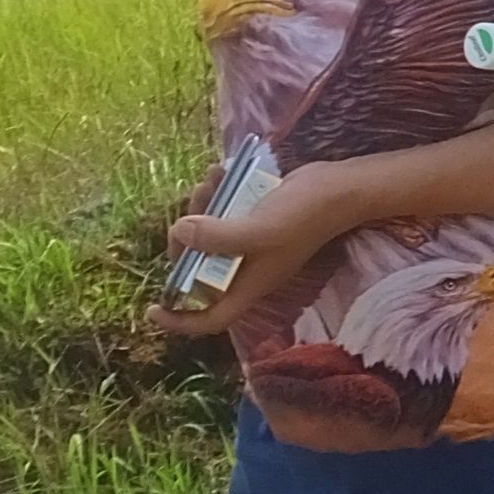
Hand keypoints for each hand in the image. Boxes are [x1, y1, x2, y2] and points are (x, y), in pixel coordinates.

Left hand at [153, 159, 359, 336]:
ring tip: (208, 184)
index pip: (210, 318)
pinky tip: (219, 172)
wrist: (340, 188)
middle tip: (184, 219)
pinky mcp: (256, 219)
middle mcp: (247, 268)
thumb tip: (179, 232)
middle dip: (184, 245)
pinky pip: (224, 214)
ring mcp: (251, 243)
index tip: (153, 308)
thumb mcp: (258, 230)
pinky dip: (216, 195)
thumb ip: (216, 236)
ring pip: (208, 237)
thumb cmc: (304, 217)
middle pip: (199, 271)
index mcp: (249, 284)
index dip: (180, 320)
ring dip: (199, 210)